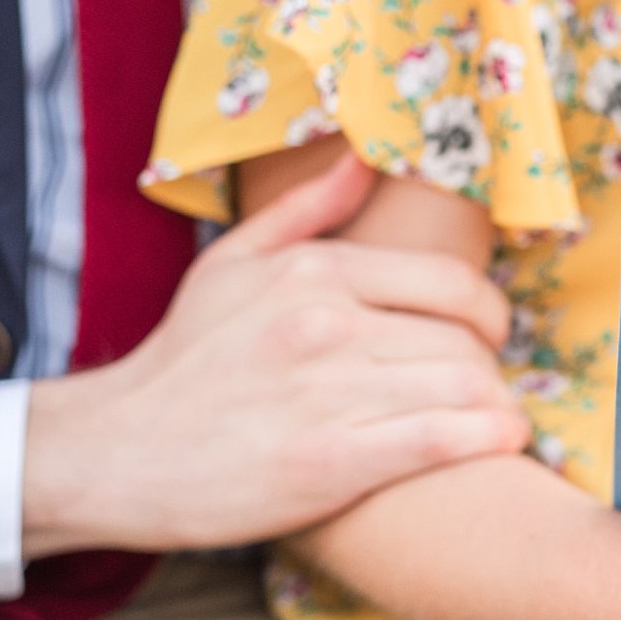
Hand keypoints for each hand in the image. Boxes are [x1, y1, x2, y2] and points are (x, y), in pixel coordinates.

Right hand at [22, 155, 528, 558]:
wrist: (119, 452)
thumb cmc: (184, 361)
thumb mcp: (231, 265)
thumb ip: (306, 210)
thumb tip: (365, 157)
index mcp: (313, 272)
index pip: (450, 280)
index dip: (489, 311)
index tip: (487, 335)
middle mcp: (326, 323)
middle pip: (464, 339)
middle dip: (490, 366)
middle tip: (482, 389)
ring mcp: (329, 393)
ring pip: (465, 387)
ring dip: (498, 407)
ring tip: (494, 421)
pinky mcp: (331, 462)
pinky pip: (443, 441)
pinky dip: (488, 439)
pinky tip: (501, 443)